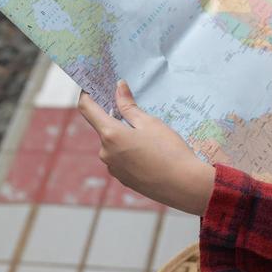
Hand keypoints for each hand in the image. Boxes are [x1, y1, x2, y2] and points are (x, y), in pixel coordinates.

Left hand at [77, 79, 215, 215]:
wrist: (184, 185)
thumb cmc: (169, 150)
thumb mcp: (150, 122)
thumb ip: (129, 105)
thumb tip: (118, 87)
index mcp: (110, 134)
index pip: (87, 108)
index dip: (87, 94)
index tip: (93, 86)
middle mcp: (105, 152)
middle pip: (103, 127)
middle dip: (115, 118)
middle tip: (135, 111)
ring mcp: (113, 168)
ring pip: (113, 144)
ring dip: (124, 136)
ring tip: (150, 137)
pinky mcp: (123, 179)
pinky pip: (120, 158)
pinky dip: (129, 151)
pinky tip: (150, 153)